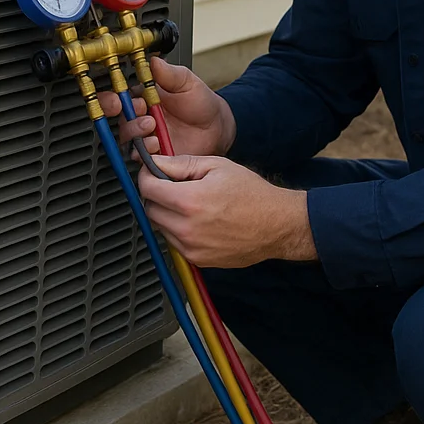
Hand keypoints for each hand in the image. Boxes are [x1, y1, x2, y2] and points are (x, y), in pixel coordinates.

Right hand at [95, 57, 236, 158]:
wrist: (217, 127)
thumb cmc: (201, 103)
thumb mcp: (187, 82)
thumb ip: (169, 73)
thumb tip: (153, 61)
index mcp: (144, 96)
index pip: (118, 97)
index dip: (113, 98)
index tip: (118, 99)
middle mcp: (141, 117)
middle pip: (118, 118)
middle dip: (123, 116)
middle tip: (140, 111)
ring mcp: (146, 136)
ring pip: (126, 137)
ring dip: (135, 131)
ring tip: (151, 125)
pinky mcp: (154, 154)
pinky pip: (140, 156)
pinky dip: (145, 150)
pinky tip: (157, 143)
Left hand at [137, 154, 315, 267]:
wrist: (277, 225)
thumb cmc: (252, 194)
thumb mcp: (217, 166)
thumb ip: (181, 164)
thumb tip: (155, 163)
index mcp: (190, 201)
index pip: (147, 188)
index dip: (146, 176)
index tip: (152, 173)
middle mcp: (187, 228)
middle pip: (149, 209)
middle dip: (156, 195)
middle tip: (173, 186)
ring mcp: (191, 248)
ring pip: (160, 227)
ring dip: (166, 214)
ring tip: (191, 204)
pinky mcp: (198, 260)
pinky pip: (174, 242)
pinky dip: (179, 230)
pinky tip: (199, 220)